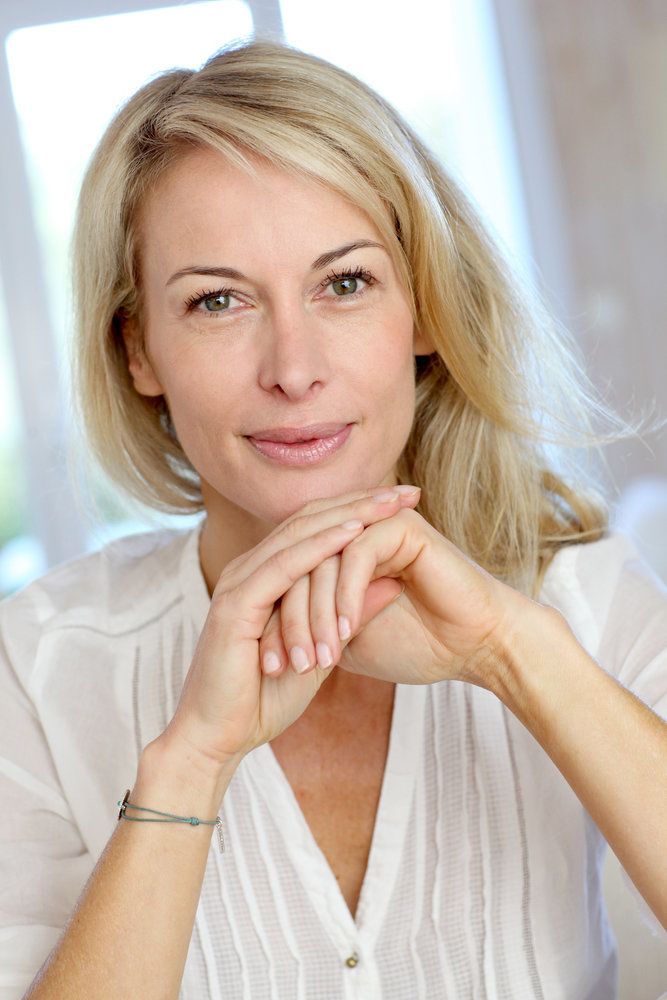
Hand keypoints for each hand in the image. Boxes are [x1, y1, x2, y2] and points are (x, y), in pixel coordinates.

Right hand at [160, 488, 419, 771]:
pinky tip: (354, 532)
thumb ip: (353, 611)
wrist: (217, 738)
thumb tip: (396, 582)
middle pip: (311, 521)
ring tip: (390, 503)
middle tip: (408, 490)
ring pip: (299, 535)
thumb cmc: (264, 699)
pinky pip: (283, 565)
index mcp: (266, 577)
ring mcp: (238, 582)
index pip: (318, 530)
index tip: (406, 503)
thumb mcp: (325, 646)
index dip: (362, 512)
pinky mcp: (235, 604)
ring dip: (348, 515)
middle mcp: (249, 569)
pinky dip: (320, 546)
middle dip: (362, 503)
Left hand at [259, 500, 532, 689]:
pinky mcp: (401, 527)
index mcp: (339, 554)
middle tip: (281, 666)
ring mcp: (377, 525)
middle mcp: (354, 533)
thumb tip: (267, 631)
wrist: (478, 648)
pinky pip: (356, 557)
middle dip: (287, 622)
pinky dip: (346, 598)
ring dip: (314, 616)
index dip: (275, 623)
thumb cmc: (419, 646)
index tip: (267, 669)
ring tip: (314, 660)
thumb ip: (314, 626)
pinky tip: (345, 634)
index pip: (290, 580)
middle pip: (298, 568)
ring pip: (322, 563)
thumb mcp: (349, 642)